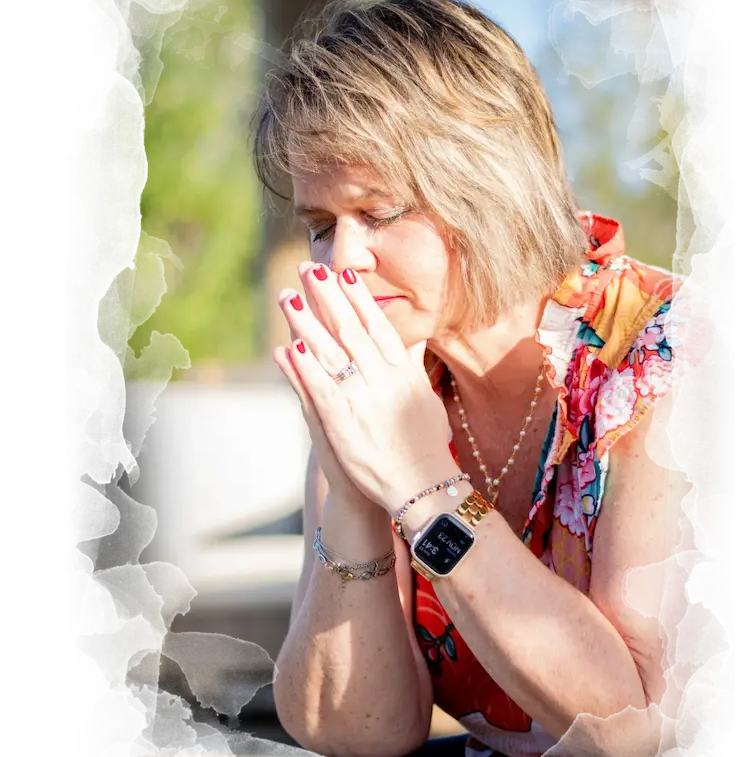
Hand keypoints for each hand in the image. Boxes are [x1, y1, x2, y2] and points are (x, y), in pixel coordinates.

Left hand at [273, 262, 456, 514]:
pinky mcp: (343, 422)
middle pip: (350, 328)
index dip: (359, 298)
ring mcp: (363, 398)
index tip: (344, 274)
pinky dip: (303, 366)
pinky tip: (287, 347)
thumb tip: (413, 339)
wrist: (423, 486)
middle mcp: (383, 378)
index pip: (378, 325)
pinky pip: (319, 387)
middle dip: (327, 297)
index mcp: (403, 372)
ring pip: (330, 351)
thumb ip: (413, 366)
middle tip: (308, 270)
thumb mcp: (427, 398)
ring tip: (289, 297)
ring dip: (306, 322)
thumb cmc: (427, 445)